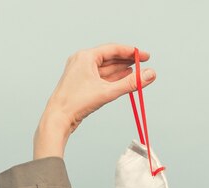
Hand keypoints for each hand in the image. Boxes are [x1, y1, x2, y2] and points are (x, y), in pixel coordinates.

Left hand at [33, 43, 155, 159]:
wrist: (58, 118)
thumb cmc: (76, 103)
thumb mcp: (108, 91)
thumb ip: (131, 83)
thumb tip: (150, 75)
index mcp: (85, 57)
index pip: (113, 49)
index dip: (131, 52)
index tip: (145, 56)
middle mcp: (82, 61)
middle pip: (110, 58)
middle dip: (127, 61)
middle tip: (144, 64)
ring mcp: (81, 73)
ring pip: (106, 69)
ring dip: (122, 70)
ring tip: (138, 72)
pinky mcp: (82, 84)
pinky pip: (102, 77)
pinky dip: (114, 78)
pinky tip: (124, 79)